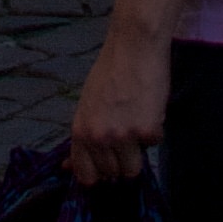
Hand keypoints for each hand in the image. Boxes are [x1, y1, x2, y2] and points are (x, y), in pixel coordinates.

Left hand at [66, 27, 168, 182]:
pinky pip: (154, 144)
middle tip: (124, 129)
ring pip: (133, 169)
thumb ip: (83, 137)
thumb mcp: (87, 104)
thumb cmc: (110, 71)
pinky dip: (155, 129)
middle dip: (120, 157)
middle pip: (113, 173)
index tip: (105, 163)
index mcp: (80, 130)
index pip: (85, 175)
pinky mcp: (147, 131)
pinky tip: (149, 107)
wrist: (134, 46)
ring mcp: (123, 136)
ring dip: (138, 150)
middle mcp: (99, 137)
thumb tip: (67, 168)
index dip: (97, 172)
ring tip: (137, 121)